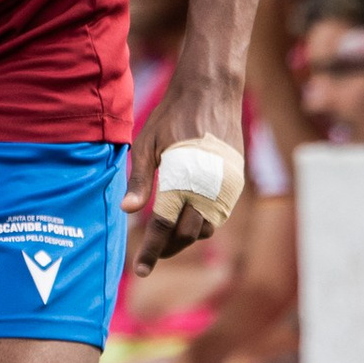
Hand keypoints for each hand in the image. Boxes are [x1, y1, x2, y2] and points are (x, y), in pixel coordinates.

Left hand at [128, 73, 243, 273]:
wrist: (212, 92)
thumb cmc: (173, 115)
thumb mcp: (147, 143)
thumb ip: (140, 180)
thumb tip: (128, 211)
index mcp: (182, 178)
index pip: (163, 226)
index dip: (150, 251)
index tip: (140, 271)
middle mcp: (208, 186)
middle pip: (187, 234)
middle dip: (167, 248)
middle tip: (150, 254)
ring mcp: (226, 186)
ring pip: (206, 229)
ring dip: (186, 237)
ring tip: (166, 237)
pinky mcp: (235, 182)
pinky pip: (219, 214)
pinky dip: (201, 223)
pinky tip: (186, 217)